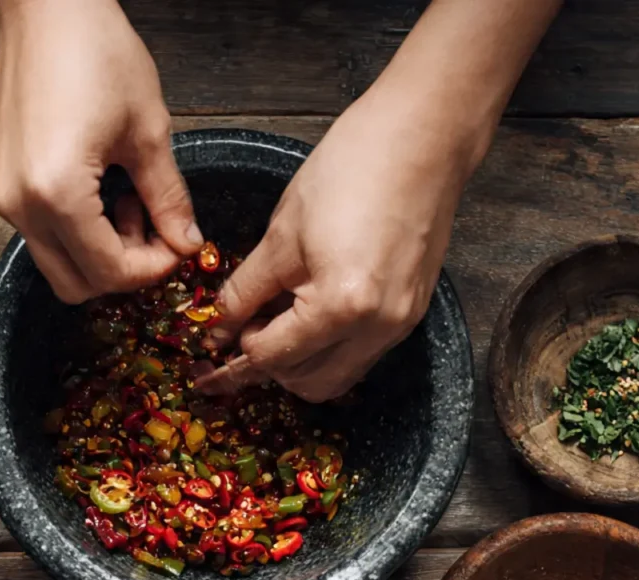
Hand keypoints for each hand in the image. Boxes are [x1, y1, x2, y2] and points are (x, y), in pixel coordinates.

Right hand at [0, 0, 202, 302]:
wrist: (42, 6)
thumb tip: (188, 244)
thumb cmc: (96, 52)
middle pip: (76, 286)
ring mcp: (4, 196)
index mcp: (58, 194)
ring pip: (56, 265)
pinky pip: (39, 234)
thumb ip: (169, 199)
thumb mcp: (150, 131)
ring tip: (124, 204)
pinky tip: (97, 191)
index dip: (152, 269)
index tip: (178, 246)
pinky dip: (74, 232)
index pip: (110, 272)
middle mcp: (21, 205)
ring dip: (97, 254)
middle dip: (122, 270)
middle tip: (152, 230)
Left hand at [197, 82, 477, 401]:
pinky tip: (309, 318)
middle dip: (270, 367)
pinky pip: (361, 355)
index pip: (273, 356)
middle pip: (308, 383)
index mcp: (341, 307)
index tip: (214, 344)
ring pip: (337, 378)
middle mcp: (376, 328)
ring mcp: (399, 325)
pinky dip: (329, 349)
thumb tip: (219, 327)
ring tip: (276, 328)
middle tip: (244, 335)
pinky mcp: (411, 313)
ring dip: (301, 365)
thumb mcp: (282, 234)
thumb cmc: (351, 170)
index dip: (236, 352)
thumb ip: (246, 291)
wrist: (424, 138)